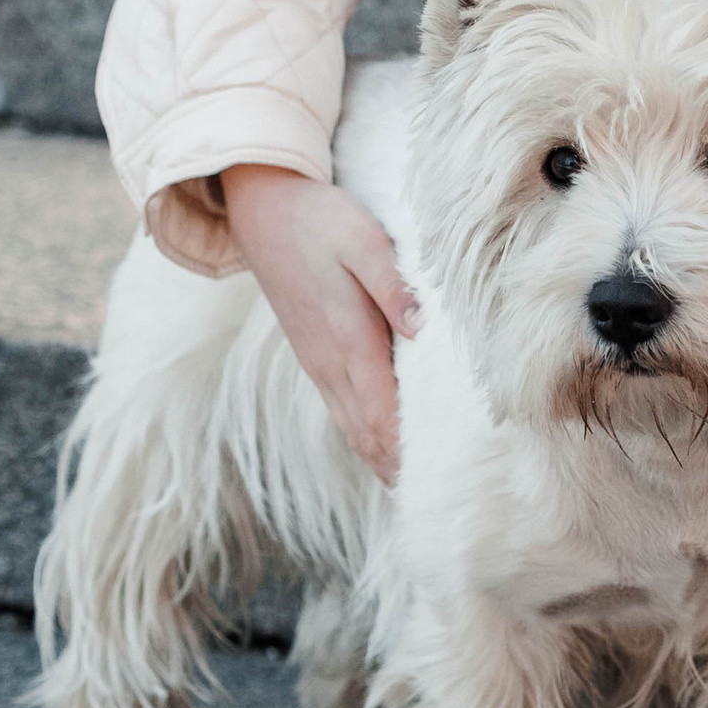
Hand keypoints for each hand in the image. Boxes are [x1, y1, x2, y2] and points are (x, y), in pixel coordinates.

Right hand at [221, 163, 419, 484]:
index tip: (445, 478)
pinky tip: (386, 447)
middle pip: (368, 435)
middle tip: (442, 498)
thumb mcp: (363, 240)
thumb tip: (425, 329)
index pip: (382, 415)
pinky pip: (343, 410)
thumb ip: (395, 287)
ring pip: (353, 428)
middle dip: (401, 468)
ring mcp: (318, 364)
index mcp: (346, 341)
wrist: (262, 210)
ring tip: (419, 487)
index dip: (410, 451)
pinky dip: (367, 437)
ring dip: (383, 458)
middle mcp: (329, 364)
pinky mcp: (315, 356)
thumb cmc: (319, 221)